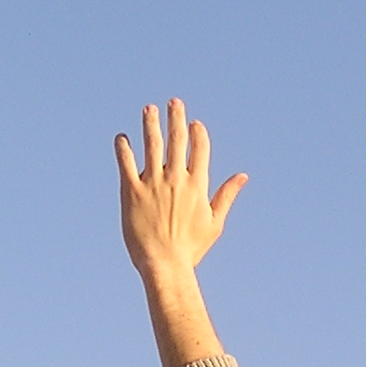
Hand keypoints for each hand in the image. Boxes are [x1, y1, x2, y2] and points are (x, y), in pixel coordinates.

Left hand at [115, 99, 247, 282]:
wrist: (163, 264)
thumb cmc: (190, 248)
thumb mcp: (214, 222)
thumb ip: (227, 195)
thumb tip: (243, 176)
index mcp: (197, 185)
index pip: (199, 148)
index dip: (197, 133)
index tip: (194, 123)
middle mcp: (175, 179)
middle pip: (176, 139)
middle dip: (176, 118)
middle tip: (173, 102)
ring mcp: (152, 183)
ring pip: (151, 145)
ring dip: (150, 124)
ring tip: (149, 109)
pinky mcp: (131, 191)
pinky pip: (126, 163)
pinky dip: (124, 148)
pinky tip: (122, 138)